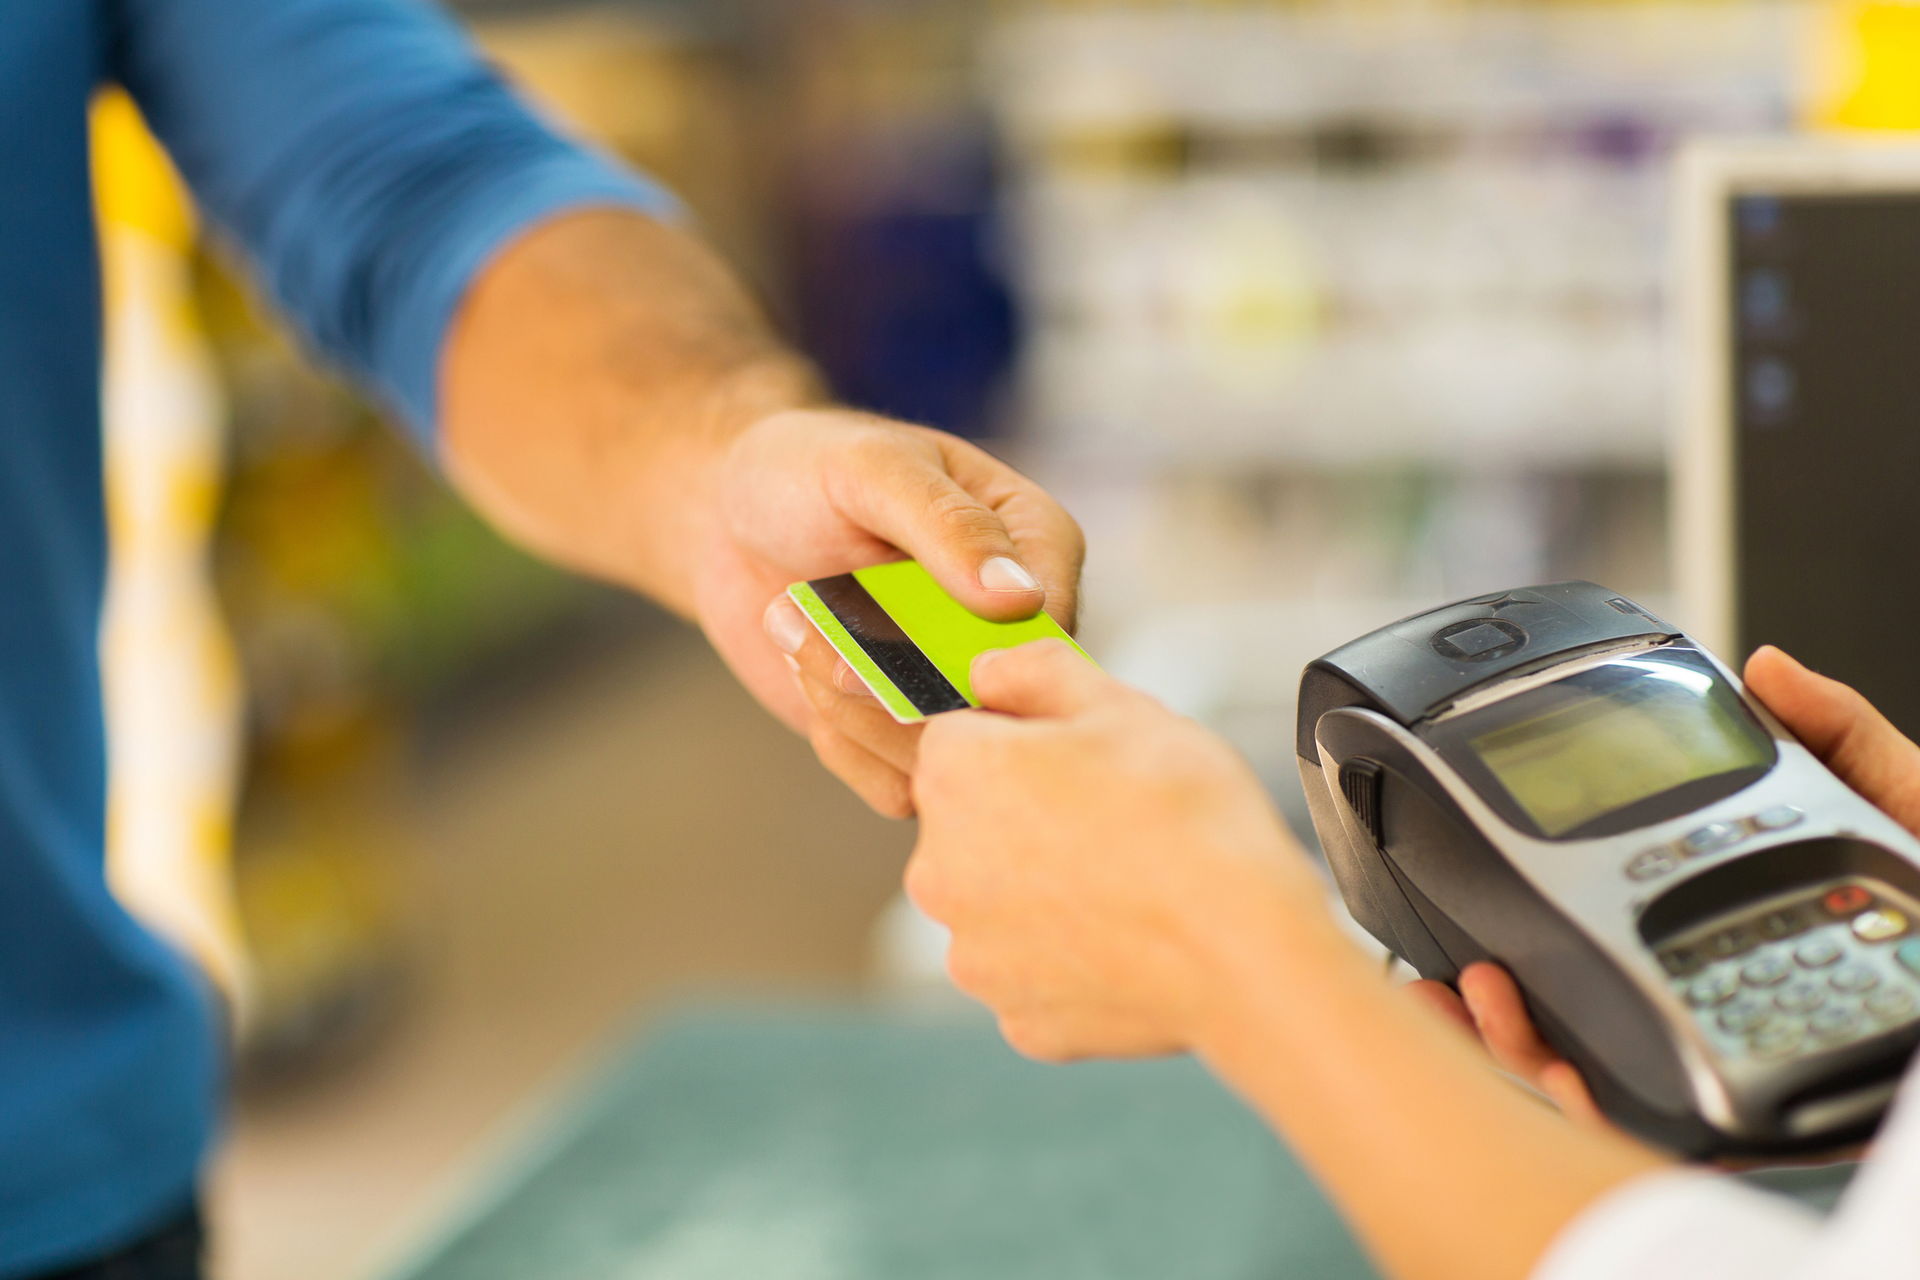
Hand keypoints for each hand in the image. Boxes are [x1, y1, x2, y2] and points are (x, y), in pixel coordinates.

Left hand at [696, 410, 1082, 818]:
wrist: (728, 515)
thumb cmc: (806, 467)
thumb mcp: (874, 469)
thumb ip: (949, 525)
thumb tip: (1021, 600)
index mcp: (1036, 547)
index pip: (1053, 631)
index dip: (990, 655)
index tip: (911, 633)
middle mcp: (1011, 630)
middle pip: (1003, 710)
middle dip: (906, 687)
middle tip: (828, 634)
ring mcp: (960, 688)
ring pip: (949, 758)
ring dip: (859, 710)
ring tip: (802, 636)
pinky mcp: (905, 736)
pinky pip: (897, 787)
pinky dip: (842, 743)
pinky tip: (807, 674)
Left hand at [905, 639, 1320, 1059]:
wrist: (1245, 945)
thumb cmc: (1186, 816)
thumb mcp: (1119, 704)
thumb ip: (1035, 672)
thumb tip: (990, 670)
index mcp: (953, 778)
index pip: (960, 739)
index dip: (1022, 739)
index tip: (1078, 758)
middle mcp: (937, 870)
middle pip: (974, 825)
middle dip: (1026, 816)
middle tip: (1112, 818)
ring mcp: (973, 953)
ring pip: (1001, 901)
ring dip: (1045, 889)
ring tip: (1126, 881)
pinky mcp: (1016, 1015)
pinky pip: (1035, 969)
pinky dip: (1072, 957)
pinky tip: (1128, 938)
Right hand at [1404, 646, 1919, 1140]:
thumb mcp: (1913, 808)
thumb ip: (1841, 735)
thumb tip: (1767, 664)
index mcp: (1748, 940)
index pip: (1617, 939)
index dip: (1534, 924)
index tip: (1479, 890)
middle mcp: (1730, 1018)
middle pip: (1581, 1014)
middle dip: (1489, 1002)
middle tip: (1442, 964)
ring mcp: (1739, 1074)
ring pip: (1590, 1078)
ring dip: (1504, 1044)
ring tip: (1471, 990)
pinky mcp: (1760, 1124)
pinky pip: (1644, 1124)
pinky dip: (1570, 1092)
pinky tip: (1539, 1045)